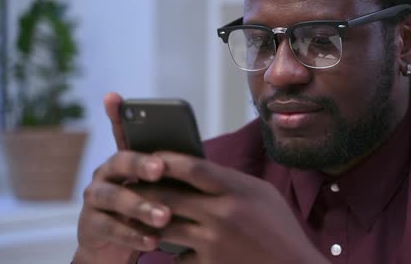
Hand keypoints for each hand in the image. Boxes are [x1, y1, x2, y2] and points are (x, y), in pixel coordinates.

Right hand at [73, 93, 172, 263]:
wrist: (118, 245)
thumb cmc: (150, 207)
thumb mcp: (162, 189)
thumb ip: (172, 173)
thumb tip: (201, 163)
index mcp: (126, 159)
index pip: (121, 131)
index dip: (117, 115)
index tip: (114, 97)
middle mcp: (107, 173)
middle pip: (121, 161)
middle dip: (140, 164)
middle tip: (159, 168)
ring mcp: (96, 197)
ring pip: (115, 197)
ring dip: (141, 206)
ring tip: (164, 216)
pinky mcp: (90, 224)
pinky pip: (110, 227)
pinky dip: (133, 235)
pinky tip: (152, 240)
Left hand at [135, 152, 329, 263]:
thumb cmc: (280, 227)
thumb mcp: (262, 193)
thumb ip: (230, 181)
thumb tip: (198, 170)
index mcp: (237, 190)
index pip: (192, 168)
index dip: (166, 160)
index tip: (150, 156)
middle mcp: (221, 214)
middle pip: (169, 196)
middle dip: (145, 189)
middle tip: (130, 184)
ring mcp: (213, 242)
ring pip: (165, 226)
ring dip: (150, 220)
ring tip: (139, 213)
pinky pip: (178, 256)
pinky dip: (175, 251)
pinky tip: (175, 247)